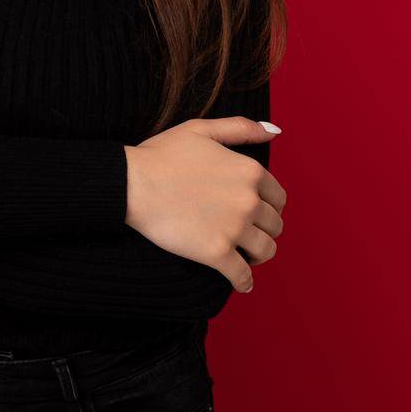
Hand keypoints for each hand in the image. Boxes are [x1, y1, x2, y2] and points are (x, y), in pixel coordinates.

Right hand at [123, 118, 286, 294]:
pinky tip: (241, 282)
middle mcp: (248, 200)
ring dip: (258, 256)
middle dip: (264, 230)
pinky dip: (244, 282)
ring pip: (265, 251)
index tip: (257, 213)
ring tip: (245, 256)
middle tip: (247, 234)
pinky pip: (242, 275)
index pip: (278, 198)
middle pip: (275, 226)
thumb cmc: (161, 155)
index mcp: (249, 171)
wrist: (131, 183)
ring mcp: (234, 228)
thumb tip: (274, 131)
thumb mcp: (201, 130)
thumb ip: (240, 128)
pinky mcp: (216, 252)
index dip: (269, 206)